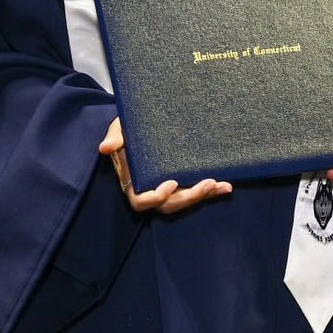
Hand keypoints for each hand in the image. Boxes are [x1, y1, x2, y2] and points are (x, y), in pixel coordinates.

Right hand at [99, 116, 232, 213]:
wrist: (142, 126)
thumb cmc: (129, 129)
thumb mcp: (120, 128)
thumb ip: (115, 137)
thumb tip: (105, 147)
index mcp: (133, 182)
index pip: (141, 201)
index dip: (156, 197)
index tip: (171, 183)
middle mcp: (150, 189)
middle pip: (168, 205)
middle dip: (189, 197)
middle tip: (207, 184)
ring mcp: (167, 188)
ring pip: (184, 201)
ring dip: (204, 196)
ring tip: (222, 186)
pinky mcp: (182, 183)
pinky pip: (195, 192)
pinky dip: (211, 191)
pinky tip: (227, 186)